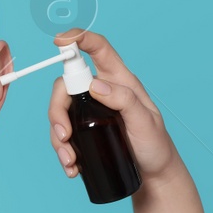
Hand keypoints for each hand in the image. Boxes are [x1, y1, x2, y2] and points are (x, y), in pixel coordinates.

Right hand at [48, 30, 182, 187]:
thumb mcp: (146, 122)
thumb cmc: (155, 145)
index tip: (60, 41)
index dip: (80, 38)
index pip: (99, 49)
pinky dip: (62, 151)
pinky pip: (64, 134)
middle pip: (66, 86)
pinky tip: (71, 166)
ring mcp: (91, 112)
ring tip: (70, 161)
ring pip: (61, 112)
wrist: (153, 174)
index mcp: (120, 80)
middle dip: (57, 111)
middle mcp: (102, 91)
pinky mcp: (85, 131)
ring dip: (58, 137)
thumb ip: (124, 100)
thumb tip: (95, 85)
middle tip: (64, 136)